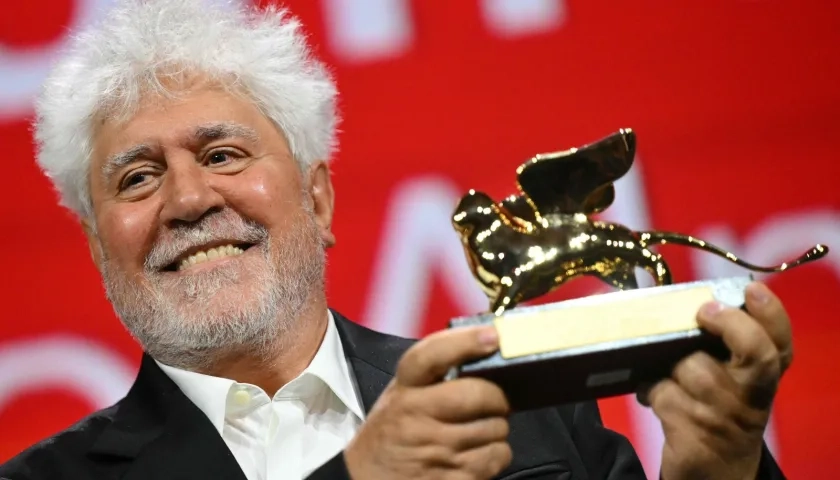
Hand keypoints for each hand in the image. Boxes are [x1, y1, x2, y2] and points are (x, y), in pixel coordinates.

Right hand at [344, 325, 512, 479]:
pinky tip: (478, 454)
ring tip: (479, 431)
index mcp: (403, 390)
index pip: (431, 356)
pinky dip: (496, 455)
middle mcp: (417, 417)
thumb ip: (431, 377)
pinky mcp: (452, 478)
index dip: (465, 342)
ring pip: (495, 429)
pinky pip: (496, 458)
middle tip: (493, 402)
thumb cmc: (390, 436)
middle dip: (497, 398)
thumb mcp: (399, 398)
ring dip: (496, 430)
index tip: (492, 336)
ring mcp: (436, 451)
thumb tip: (482, 351)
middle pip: (478, 395)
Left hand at [640, 281, 792, 479]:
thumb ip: (712, 341)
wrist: (716, 469)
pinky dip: (650, 389)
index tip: (749, 291)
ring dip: (668, 365)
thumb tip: (662, 294)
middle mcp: (753, 395)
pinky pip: (663, 395)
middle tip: (704, 311)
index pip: (782, 340)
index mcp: (765, 375)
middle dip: (731, 324)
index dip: (771, 312)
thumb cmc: (717, 408)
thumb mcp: (728, 377)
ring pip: (693, 369)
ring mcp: (726, 418)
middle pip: (756, 353)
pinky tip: (651, 393)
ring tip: (662, 371)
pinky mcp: (696, 438)